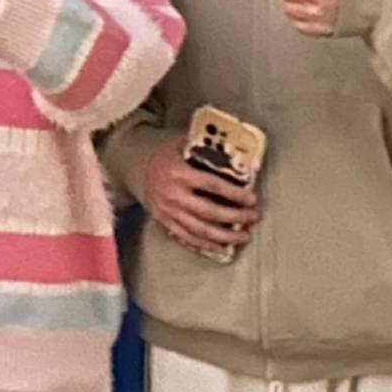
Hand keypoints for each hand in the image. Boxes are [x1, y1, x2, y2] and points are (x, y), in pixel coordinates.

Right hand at [138, 137, 254, 259]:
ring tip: (243, 237)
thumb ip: (206, 148)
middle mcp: (174, 195)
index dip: (234, 194)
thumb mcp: (182, 144)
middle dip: (235, 217)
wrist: (139, 168)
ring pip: (200, 230)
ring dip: (224, 236)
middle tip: (253, 217)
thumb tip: (235, 154)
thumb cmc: (167, 155)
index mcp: (180, 173)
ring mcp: (168, 211)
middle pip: (209, 211)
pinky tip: (221, 247)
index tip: (252, 199)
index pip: (212, 186)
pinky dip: (205, 245)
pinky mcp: (164, 222)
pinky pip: (187, 237)